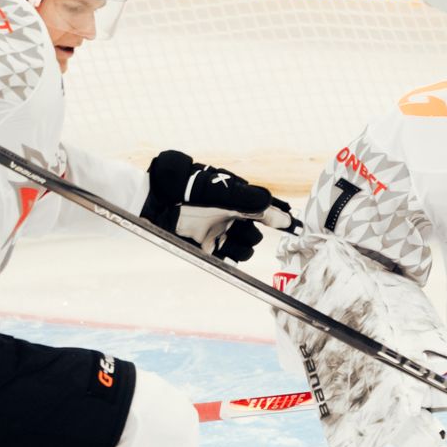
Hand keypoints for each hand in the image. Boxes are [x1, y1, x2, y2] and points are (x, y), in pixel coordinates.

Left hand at [141, 151, 299, 262]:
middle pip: (254, 235)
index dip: (279, 218)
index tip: (292, 225)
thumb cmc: (186, 187)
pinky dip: (227, 259)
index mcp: (237, 200)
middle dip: (250, 235)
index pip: (265, 210)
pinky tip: (217, 250)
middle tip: (239, 228)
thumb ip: (244, 199)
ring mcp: (218, 233)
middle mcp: (230, 217)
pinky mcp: (205, 247)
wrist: (154, 199)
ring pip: (243, 249)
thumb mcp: (217, 190)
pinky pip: (225, 259)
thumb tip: (271, 206)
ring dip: (240, 248)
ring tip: (225, 240)